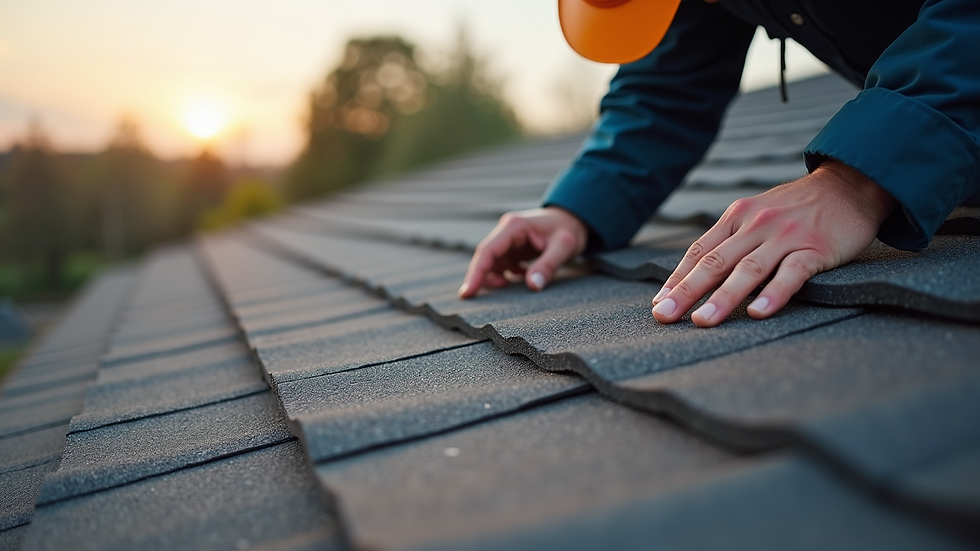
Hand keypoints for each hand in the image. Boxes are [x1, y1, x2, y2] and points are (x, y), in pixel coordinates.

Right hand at [459, 207, 587, 297]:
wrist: (575, 219)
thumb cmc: (570, 229)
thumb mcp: (564, 247)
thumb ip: (548, 265)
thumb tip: (532, 286)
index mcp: (515, 227)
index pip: (488, 250)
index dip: (476, 273)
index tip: (467, 292)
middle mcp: (507, 230)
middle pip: (485, 256)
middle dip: (479, 277)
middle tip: (471, 298)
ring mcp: (509, 239)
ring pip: (492, 261)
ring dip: (494, 276)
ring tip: (507, 287)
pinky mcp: (514, 247)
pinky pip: (502, 263)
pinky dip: (505, 274)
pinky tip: (520, 277)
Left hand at [651, 160, 896, 326]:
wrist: (850, 185)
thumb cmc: (798, 208)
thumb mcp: (758, 214)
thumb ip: (732, 240)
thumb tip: (698, 275)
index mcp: (737, 217)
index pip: (699, 252)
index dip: (677, 279)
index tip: (659, 303)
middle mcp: (756, 225)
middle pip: (715, 263)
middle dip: (686, 291)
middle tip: (665, 316)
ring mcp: (785, 235)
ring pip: (747, 270)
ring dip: (723, 298)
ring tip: (703, 322)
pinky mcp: (815, 247)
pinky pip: (791, 272)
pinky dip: (774, 293)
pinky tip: (759, 312)